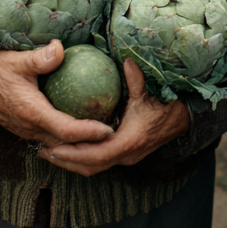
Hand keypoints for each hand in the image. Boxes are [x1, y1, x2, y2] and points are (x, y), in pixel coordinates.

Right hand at [0, 40, 113, 145]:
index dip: (89, 132)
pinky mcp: (26, 130)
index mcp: (31, 112)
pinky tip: (82, 126)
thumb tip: (61, 48)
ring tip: (103, 135)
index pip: (66, 130)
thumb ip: (39, 58)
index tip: (109, 129)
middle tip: (115, 135)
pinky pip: (51, 138)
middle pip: (66, 144)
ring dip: (80, 144)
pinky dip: (68, 138)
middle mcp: (30, 127)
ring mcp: (27, 131)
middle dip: (90, 145)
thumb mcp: (16, 59)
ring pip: (59, 145)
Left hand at [38, 59, 190, 176]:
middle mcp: (126, 155)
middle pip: (89, 167)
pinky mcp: (125, 155)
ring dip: (71, 162)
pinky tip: (67, 146)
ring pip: (93, 167)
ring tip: (48, 151)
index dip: (73, 153)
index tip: (53, 147)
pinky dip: (82, 158)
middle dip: (65, 161)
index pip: (96, 155)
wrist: (184, 120)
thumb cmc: (166, 105)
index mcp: (129, 142)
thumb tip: (126, 59)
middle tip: (42, 150)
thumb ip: (136, 78)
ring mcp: (126, 158)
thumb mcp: (150, 91)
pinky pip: (99, 161)